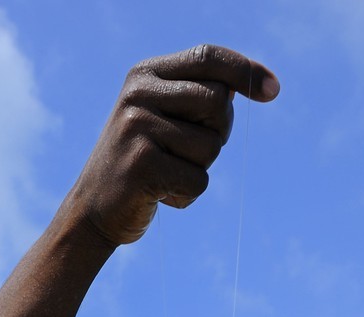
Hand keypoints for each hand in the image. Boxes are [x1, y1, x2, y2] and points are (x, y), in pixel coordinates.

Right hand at [67, 45, 278, 248]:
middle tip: (190, 152)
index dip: (244, 71)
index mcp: (145, 73)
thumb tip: (256, 81)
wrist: (91, 212)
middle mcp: (139, 94)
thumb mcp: (160, 117)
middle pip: (217, 101)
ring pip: (211, 146)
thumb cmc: (139, 164)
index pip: (208, 57)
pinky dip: (187, 196)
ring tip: (167, 175)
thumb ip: (196, 96)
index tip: (272, 90)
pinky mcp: (141, 166)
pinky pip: (198, 181)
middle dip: (219, 132)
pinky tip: (160, 196)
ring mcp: (137, 128)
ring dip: (200, 169)